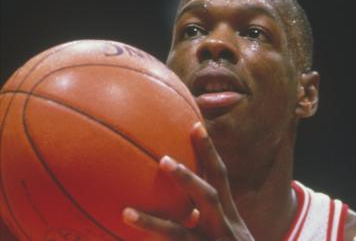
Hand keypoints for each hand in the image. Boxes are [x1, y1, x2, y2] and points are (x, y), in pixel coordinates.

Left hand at [122, 122, 253, 240]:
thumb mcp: (228, 235)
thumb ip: (205, 219)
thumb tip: (185, 207)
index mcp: (229, 217)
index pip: (220, 177)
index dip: (209, 152)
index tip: (195, 125)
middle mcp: (225, 230)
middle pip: (210, 196)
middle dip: (187, 177)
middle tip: (162, 160)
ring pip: (182, 235)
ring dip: (154, 225)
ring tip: (127, 214)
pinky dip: (154, 239)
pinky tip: (128, 227)